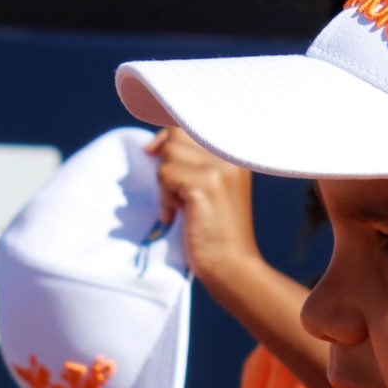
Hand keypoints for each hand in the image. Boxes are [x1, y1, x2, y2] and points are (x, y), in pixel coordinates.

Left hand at [152, 128, 260, 302]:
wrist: (231, 265)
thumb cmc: (216, 231)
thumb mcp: (212, 186)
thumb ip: (195, 161)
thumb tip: (155, 143)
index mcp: (235, 151)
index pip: (192, 122)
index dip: (168, 135)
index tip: (153, 151)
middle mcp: (231, 153)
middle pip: (177, 133)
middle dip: (165, 160)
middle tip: (173, 191)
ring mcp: (221, 168)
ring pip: (169, 152)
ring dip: (164, 182)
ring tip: (178, 206)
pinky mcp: (206, 184)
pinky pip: (165, 175)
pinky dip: (164, 198)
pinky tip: (175, 215)